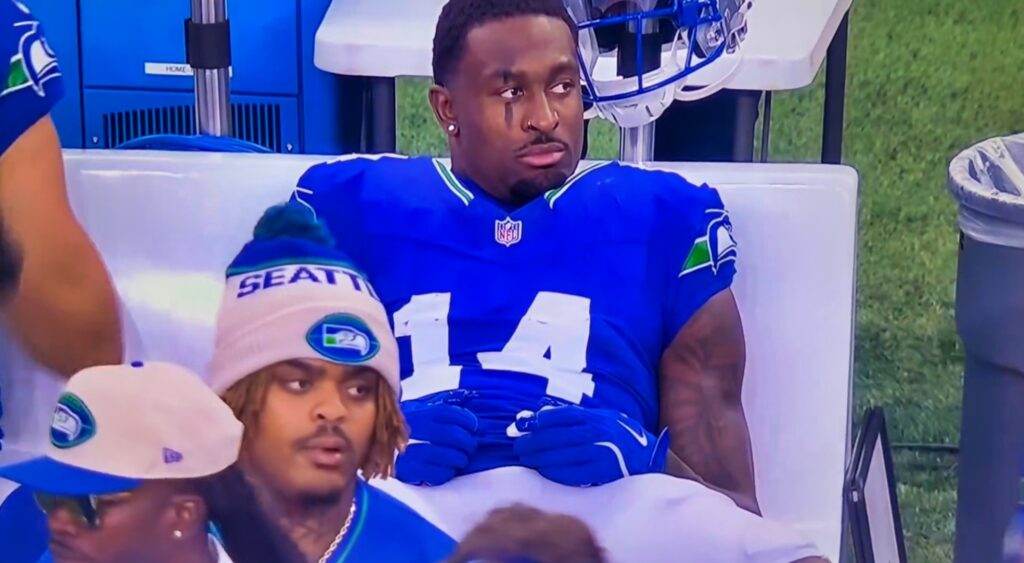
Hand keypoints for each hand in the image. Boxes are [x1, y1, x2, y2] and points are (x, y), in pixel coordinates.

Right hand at [395, 390, 478, 485]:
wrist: (378, 449)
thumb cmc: (407, 430)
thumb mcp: (423, 412)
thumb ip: (447, 411)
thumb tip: (477, 413)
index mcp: (417, 412)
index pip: (447, 413)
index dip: (467, 420)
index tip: (476, 427)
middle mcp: (411, 429)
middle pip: (450, 433)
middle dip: (467, 442)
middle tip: (471, 447)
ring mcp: (407, 451)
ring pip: (444, 454)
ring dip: (459, 458)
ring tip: (461, 459)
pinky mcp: (406, 471)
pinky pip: (435, 473)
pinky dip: (447, 472)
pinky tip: (448, 469)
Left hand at [509, 400, 669, 486]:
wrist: (648, 457)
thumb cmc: (618, 435)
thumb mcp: (600, 417)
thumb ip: (572, 415)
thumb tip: (538, 413)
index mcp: (595, 417)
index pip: (560, 416)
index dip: (538, 421)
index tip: (523, 426)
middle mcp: (597, 433)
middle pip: (555, 436)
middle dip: (532, 442)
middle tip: (518, 447)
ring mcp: (600, 454)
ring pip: (560, 456)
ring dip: (538, 458)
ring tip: (526, 459)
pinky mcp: (602, 473)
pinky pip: (571, 474)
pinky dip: (553, 472)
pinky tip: (544, 470)